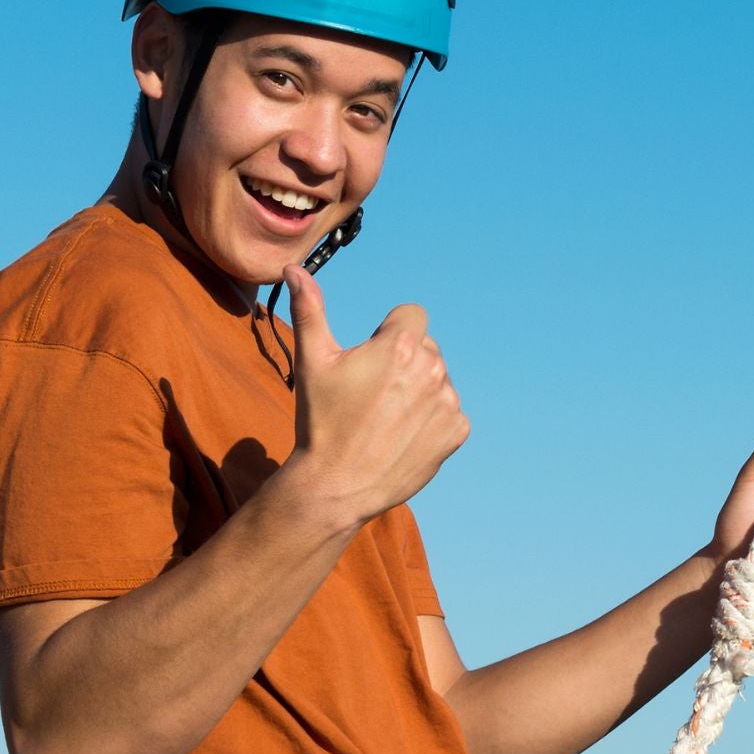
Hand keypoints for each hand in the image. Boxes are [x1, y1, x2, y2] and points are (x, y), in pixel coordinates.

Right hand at [283, 267, 469, 524]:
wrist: (337, 485)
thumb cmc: (321, 421)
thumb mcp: (312, 361)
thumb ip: (309, 310)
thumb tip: (295, 268)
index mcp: (401, 346)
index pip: (411, 315)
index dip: (388, 333)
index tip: (371, 358)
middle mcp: (432, 369)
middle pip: (425, 348)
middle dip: (403, 361)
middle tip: (372, 392)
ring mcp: (448, 402)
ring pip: (437, 379)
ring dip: (418, 390)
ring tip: (385, 417)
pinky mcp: (457, 431)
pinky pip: (449, 412)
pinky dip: (431, 420)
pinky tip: (401, 435)